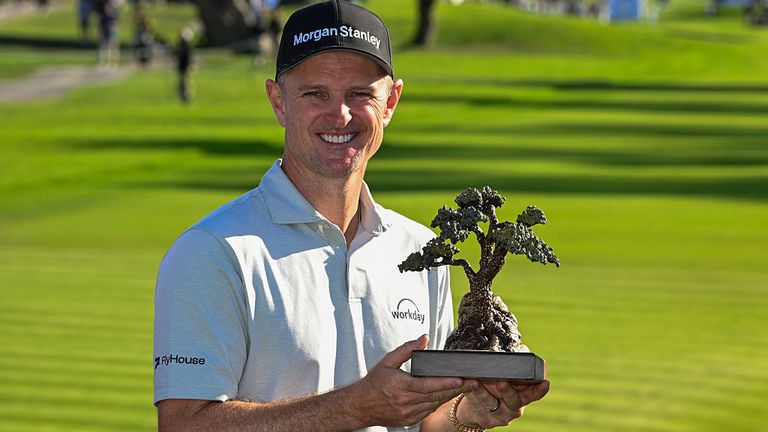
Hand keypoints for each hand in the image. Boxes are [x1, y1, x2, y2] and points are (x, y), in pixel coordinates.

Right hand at [351, 335, 475, 426]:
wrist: (359, 406)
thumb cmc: (373, 383)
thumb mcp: (387, 361)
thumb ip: (407, 349)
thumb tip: (424, 338)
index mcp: (400, 386)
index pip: (428, 385)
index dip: (446, 383)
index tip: (461, 379)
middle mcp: (405, 402)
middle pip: (436, 396)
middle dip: (456, 389)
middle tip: (473, 382)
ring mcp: (408, 413)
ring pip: (434, 404)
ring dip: (449, 396)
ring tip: (465, 387)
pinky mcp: (409, 420)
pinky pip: (429, 411)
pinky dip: (438, 402)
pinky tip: (446, 395)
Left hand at [457, 372, 549, 428]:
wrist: (473, 408)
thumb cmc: (491, 386)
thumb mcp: (502, 377)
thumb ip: (511, 367)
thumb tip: (522, 348)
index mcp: (521, 396)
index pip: (534, 394)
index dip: (540, 389)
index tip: (545, 382)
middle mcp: (514, 408)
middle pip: (514, 401)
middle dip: (508, 391)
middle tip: (502, 382)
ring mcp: (500, 416)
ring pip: (490, 403)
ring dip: (481, 391)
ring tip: (474, 381)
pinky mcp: (486, 420)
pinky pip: (476, 406)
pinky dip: (470, 394)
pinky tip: (465, 385)